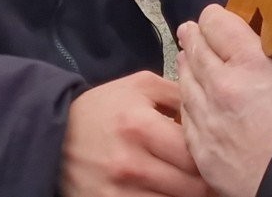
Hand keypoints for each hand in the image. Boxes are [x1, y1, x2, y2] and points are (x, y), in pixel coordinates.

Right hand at [59, 71, 205, 196]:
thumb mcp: (138, 86)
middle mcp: (130, 163)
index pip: (195, 154)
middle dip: (206, 182)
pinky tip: (167, 190)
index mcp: (140, 126)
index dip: (212, 157)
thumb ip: (178, 92)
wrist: (53, 136)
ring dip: (188, 195)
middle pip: (192, 187)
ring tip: (190, 182)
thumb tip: (212, 109)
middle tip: (213, 175)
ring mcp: (119, 191)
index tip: (218, 155)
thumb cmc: (101, 109)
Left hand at [176, 6, 271, 196]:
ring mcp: (209, 121)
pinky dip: (189, 104)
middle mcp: (223, 88)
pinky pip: (187, 119)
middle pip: (196, 51)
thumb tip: (258, 51)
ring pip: (186, 84)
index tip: (213, 17)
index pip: (217, 25)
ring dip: (187, 68)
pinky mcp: (204, 151)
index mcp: (251, 63)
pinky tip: (192, 100)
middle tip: (190, 31)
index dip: (214, 18)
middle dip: (194, 38)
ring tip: (187, 60)